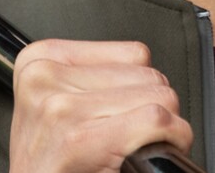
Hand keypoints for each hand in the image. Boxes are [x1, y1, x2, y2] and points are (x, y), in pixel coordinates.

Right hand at [10, 39, 193, 172]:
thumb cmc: (51, 160)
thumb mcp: (58, 102)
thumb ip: (95, 76)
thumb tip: (149, 73)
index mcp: (41, 58)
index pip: (133, 55)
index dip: (143, 89)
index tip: (131, 114)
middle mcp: (46, 77)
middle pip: (148, 76)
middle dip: (154, 108)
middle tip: (134, 137)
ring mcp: (61, 107)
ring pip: (159, 97)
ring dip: (165, 126)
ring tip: (136, 146)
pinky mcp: (77, 139)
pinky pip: (156, 120)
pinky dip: (173, 137)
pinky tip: (151, 155)